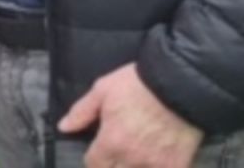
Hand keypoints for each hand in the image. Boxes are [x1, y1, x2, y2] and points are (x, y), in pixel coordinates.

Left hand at [58, 63, 203, 167]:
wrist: (179, 83)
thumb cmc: (138, 84)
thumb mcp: (103, 89)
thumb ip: (81, 112)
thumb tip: (63, 127)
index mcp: (111, 142)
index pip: (93, 164)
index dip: (93, 159)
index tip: (98, 154)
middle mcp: (131, 158)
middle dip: (111, 166)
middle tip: (115, 156)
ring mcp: (154, 165)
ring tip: (133, 157)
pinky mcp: (176, 165)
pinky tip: (155, 161)